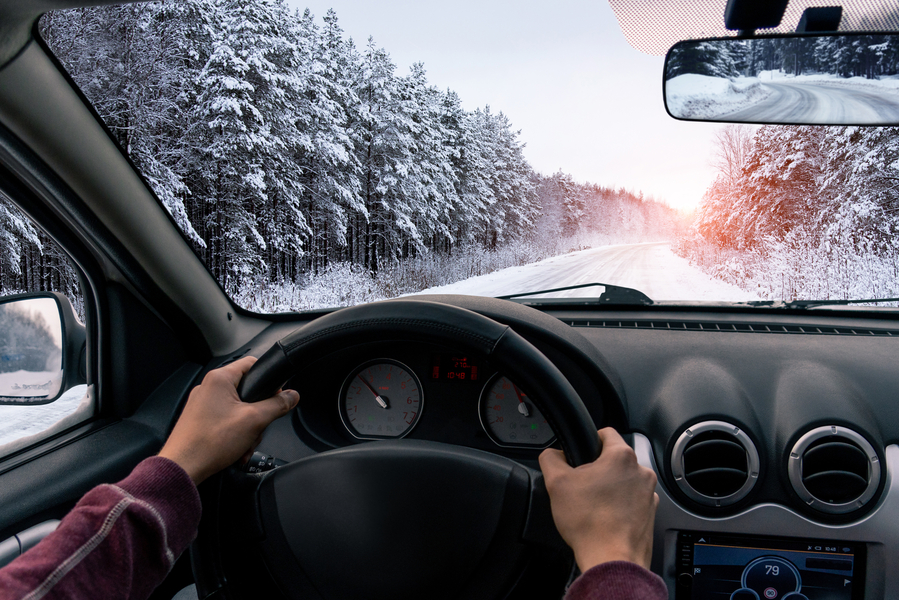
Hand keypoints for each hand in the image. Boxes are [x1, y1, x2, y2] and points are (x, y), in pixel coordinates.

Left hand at [158, 356, 298, 483]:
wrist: (183, 468)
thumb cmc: (209, 442)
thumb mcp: (254, 421)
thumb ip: (277, 405)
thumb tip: (292, 396)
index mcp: (219, 379)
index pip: (252, 363)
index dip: (269, 378)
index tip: (277, 394)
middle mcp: (208, 387)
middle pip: (247, 390)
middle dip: (258, 413)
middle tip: (259, 427)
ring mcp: (202, 404)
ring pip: (238, 409)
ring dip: (248, 428)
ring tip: (245, 444)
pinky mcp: (199, 419)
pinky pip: (226, 420)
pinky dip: (235, 433)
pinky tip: (237, 449)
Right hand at [539, 427, 658, 571]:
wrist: (611, 560)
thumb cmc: (589, 523)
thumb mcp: (556, 483)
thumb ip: (550, 458)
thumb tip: (552, 454)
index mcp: (622, 457)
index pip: (605, 433)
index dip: (588, 440)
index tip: (580, 453)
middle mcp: (641, 472)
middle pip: (614, 460)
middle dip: (597, 469)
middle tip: (581, 486)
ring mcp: (649, 494)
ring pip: (624, 481)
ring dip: (610, 488)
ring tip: (593, 506)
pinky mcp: (650, 514)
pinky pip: (632, 501)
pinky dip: (620, 506)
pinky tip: (604, 518)